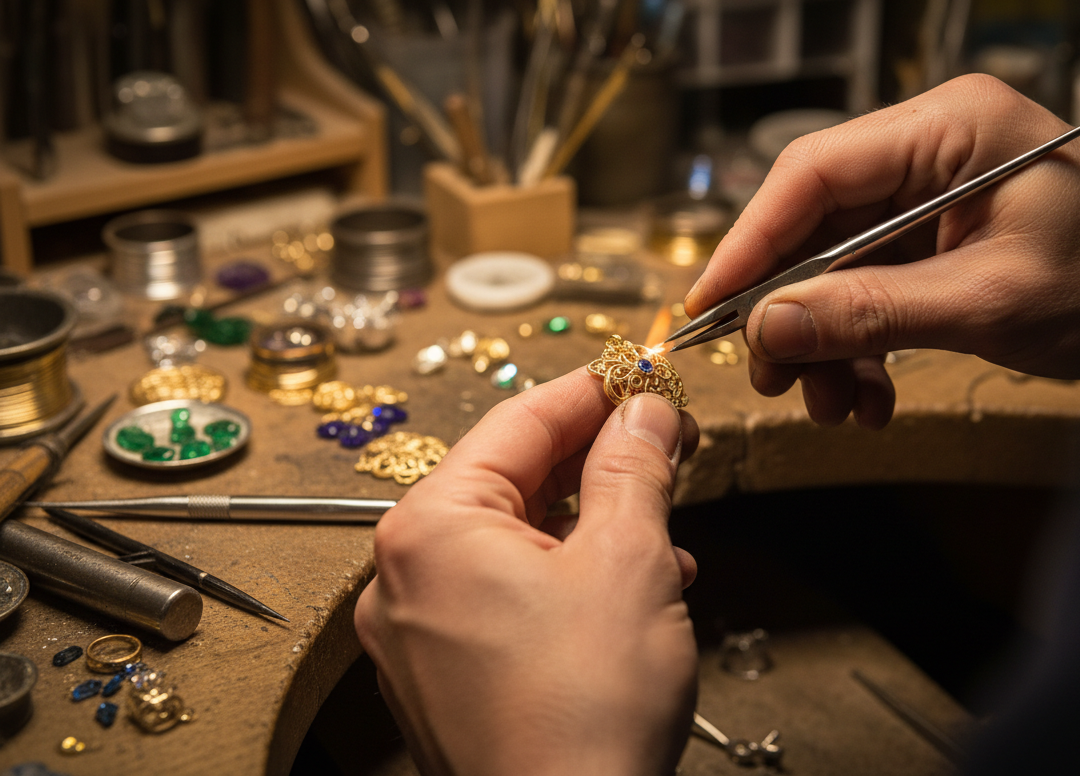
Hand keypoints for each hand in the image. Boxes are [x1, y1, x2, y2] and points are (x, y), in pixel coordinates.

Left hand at [355, 371, 699, 775]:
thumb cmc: (582, 715)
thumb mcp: (629, 559)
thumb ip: (633, 468)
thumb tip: (644, 413)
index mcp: (431, 529)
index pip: (518, 422)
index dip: (592, 391)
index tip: (640, 374)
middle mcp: (406, 577)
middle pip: (513, 481)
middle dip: (598, 461)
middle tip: (663, 441)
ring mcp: (420, 634)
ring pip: (516, 542)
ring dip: (595, 524)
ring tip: (663, 524)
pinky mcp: (447, 678)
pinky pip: (508, 597)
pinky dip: (570, 579)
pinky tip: (633, 588)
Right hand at [687, 74, 1079, 426]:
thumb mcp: (990, 301)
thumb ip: (872, 312)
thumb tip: (766, 329)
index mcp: (949, 127)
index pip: (814, 172)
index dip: (751, 241)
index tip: (708, 307)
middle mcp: (930, 147)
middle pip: (816, 223)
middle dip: (791, 309)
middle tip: (774, 379)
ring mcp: (932, 192)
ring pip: (835, 265)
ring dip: (826, 341)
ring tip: (836, 407)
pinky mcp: (936, 236)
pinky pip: (869, 287)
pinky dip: (861, 345)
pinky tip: (869, 396)